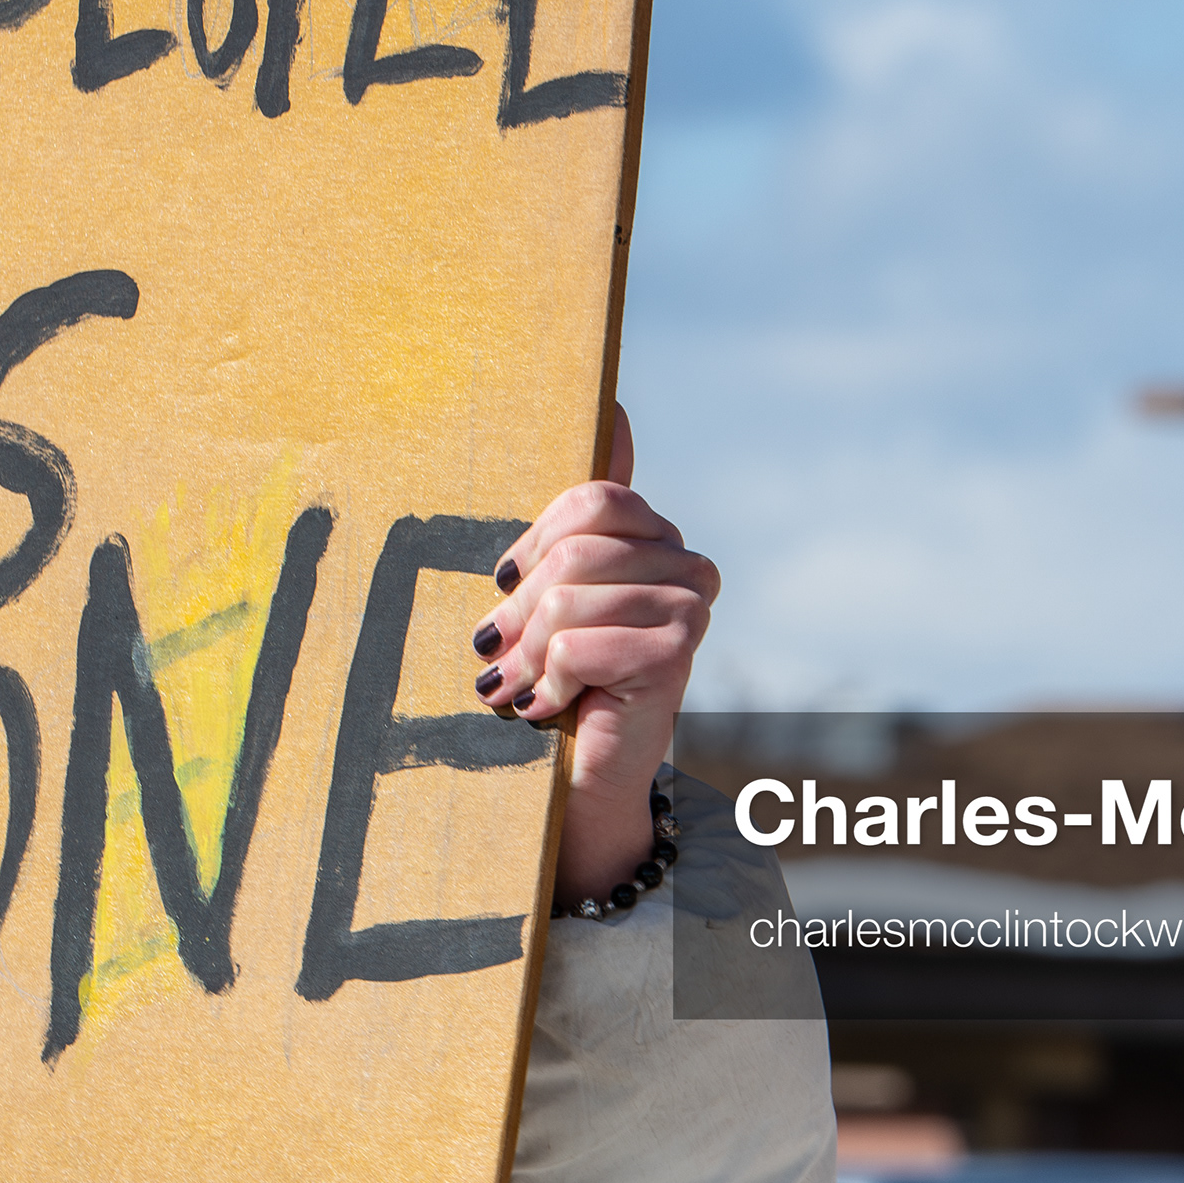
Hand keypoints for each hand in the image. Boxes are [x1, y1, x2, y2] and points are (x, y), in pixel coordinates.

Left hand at [470, 408, 717, 906]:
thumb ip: (576, 516)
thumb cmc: (554, 680)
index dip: (532, 545)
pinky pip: (580, 644)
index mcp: (659, 541)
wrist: (576, 780)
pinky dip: (547, 683)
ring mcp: (691, 611)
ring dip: (527, 654)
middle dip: (519, 612)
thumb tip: (612, 402)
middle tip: (492, 654)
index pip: (592, 500)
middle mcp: (689, 568)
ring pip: (569, 600)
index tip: (501, 588)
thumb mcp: (549, 592)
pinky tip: (547, 708)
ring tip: (516, 688)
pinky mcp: (676, 657)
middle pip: (574, 552)